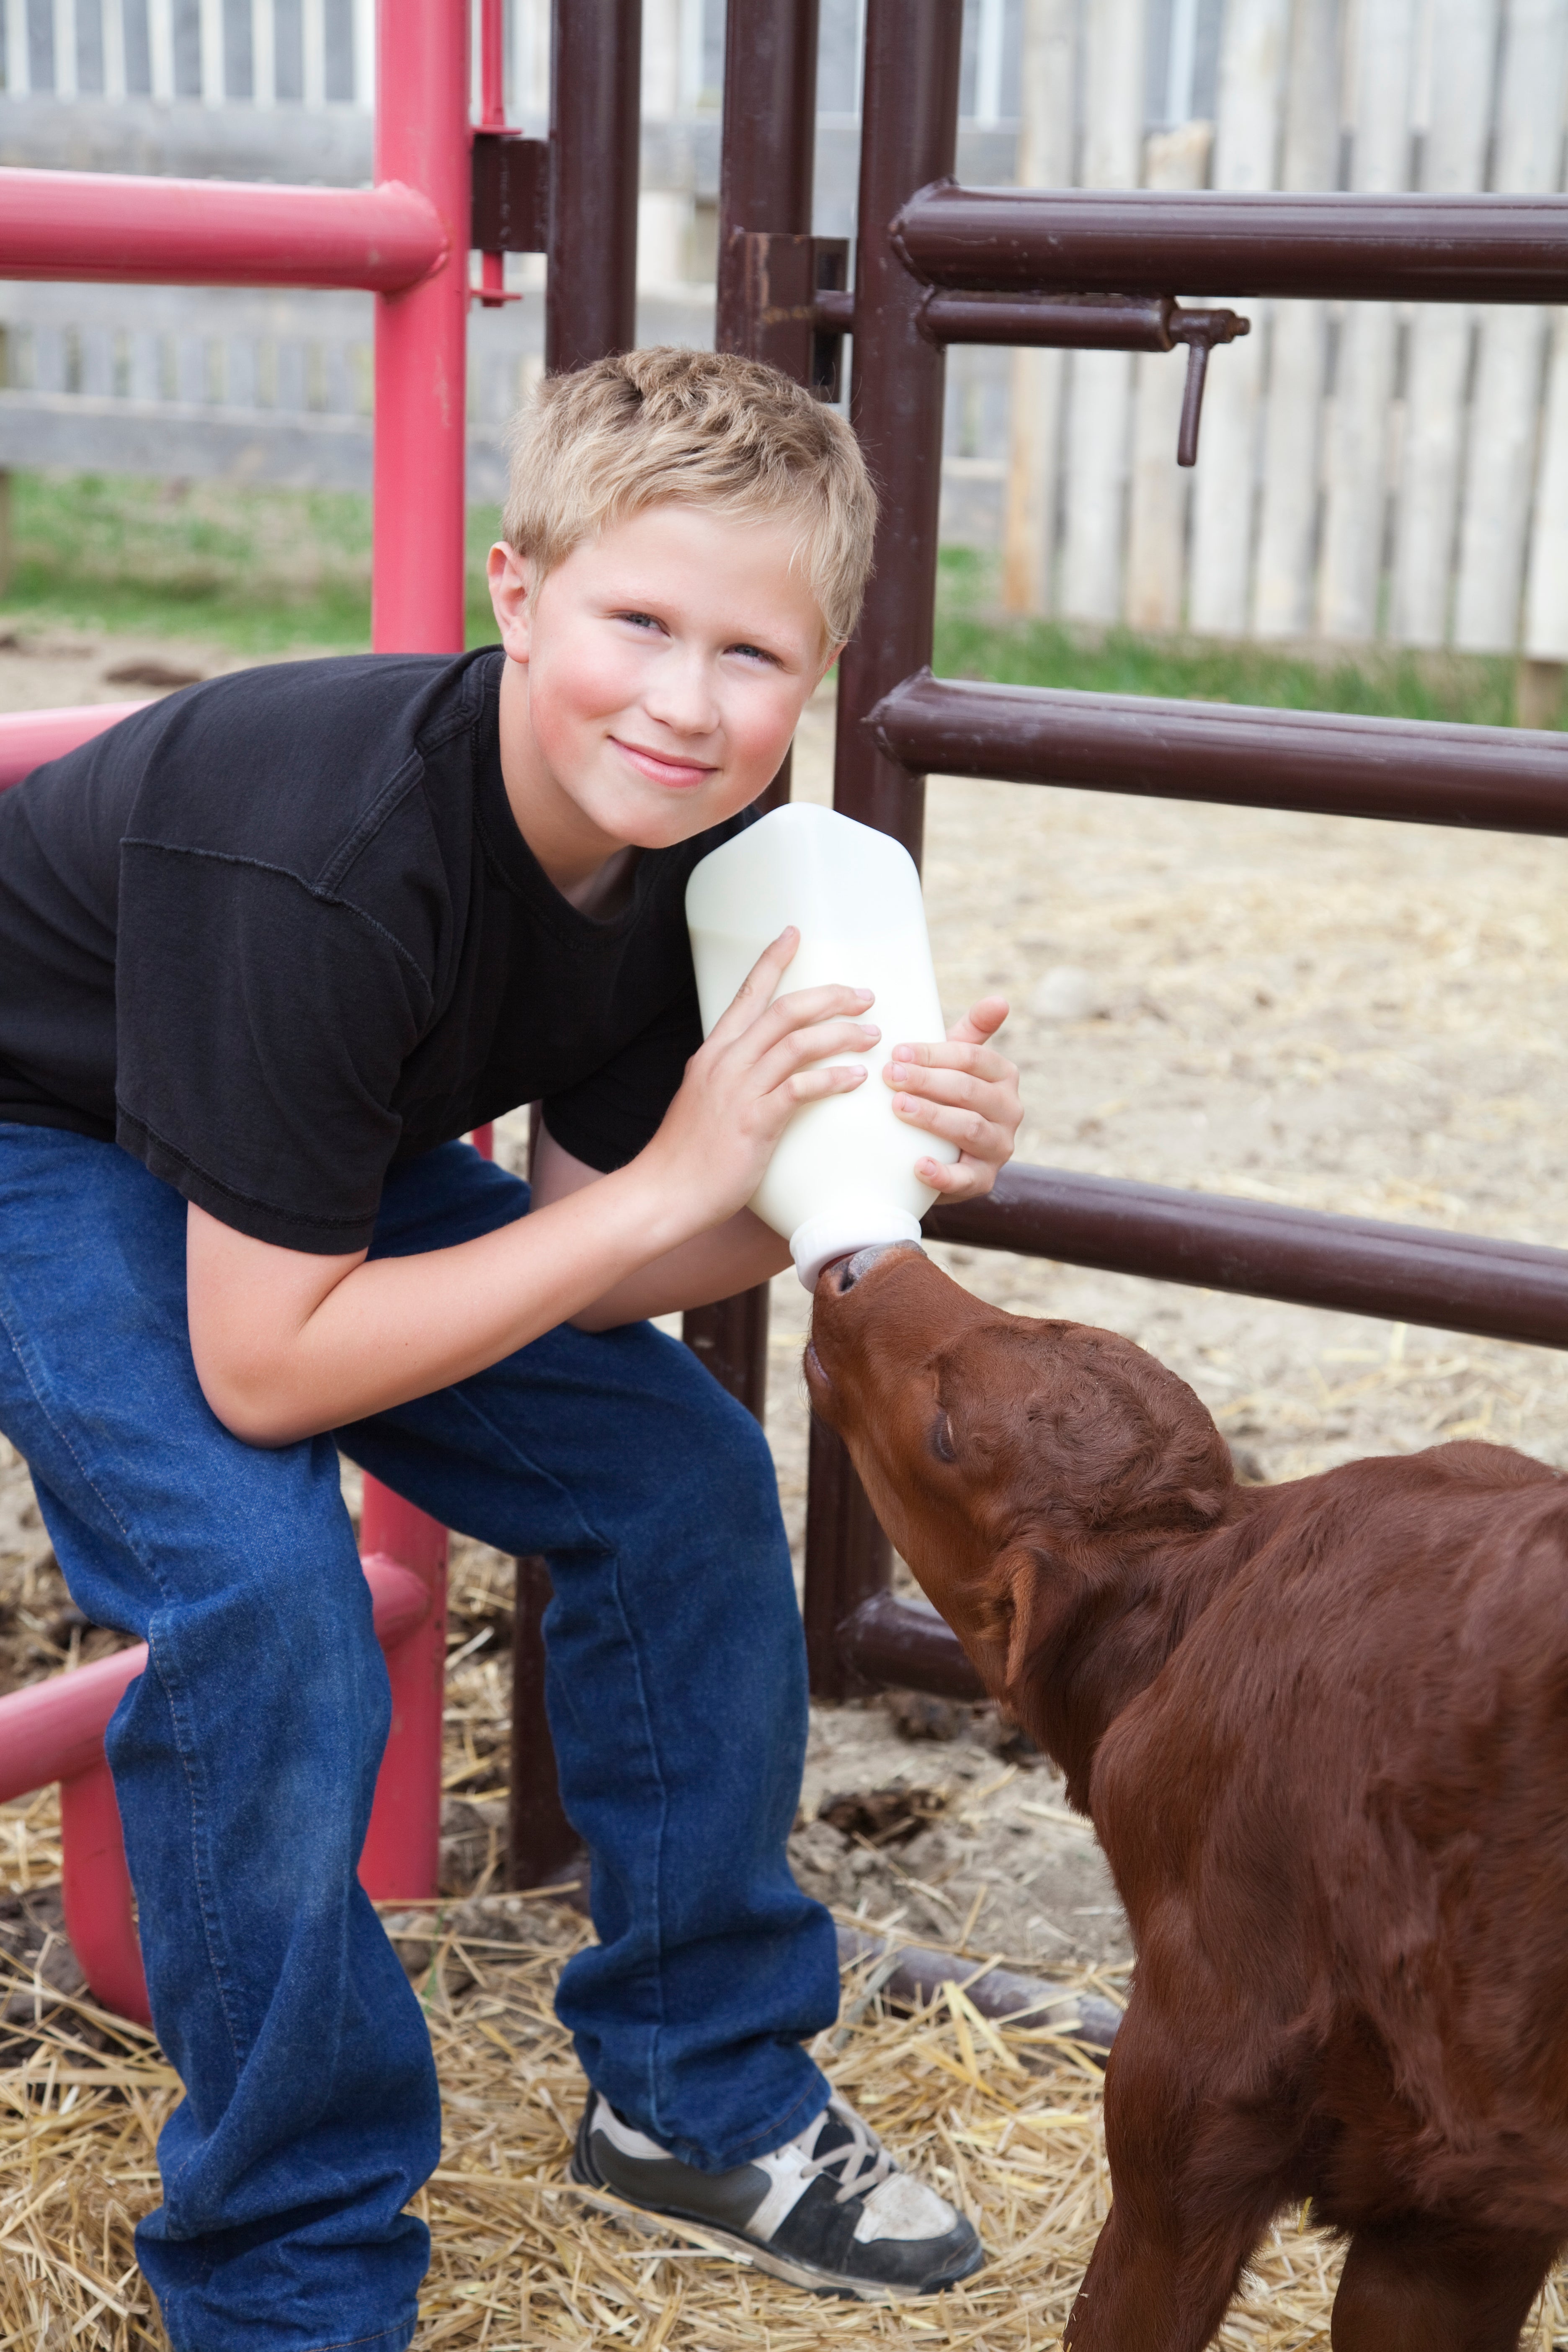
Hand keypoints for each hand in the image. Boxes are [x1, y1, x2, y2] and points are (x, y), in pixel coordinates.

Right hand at [640, 927, 878, 1230]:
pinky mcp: (755, 1122)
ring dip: (840, 1033)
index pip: (747, 993)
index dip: (772, 960)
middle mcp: (725, 1063)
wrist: (663, 1193)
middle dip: (829, 996)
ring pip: (797, 1042)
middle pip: (784, 1010)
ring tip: (871, 1033)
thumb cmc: (688, 1154)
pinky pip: (800, 1088)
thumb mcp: (705, 1100)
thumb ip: (732, 1078)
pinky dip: (832, 1077)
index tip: (794, 933)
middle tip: (864, 995)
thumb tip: (760, 1070)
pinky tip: (855, 1077)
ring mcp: (739, 1091)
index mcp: (713, 1053)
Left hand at [884, 996, 1020, 1203]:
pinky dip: (942, 1173)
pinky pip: (966, 1178)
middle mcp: (1009, 1111)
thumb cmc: (946, 1098)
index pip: (972, 1058)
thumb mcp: (956, 1065)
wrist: (946, 1153)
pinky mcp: (984, 1179)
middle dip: (927, 1081)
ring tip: (898, 1107)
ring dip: (932, 1117)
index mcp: (1003, 1076)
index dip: (934, 1053)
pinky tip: (918, 1165)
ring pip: (969, 1128)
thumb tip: (1000, 999)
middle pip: (969, 1091)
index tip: (897, 1051)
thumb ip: (971, 1033)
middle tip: (890, 1075)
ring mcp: (999, 1147)